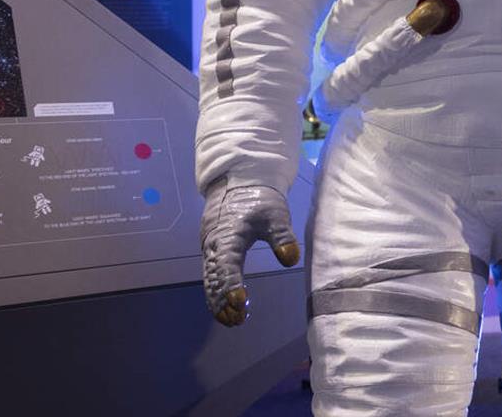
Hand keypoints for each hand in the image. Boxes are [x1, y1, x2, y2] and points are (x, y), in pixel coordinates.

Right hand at [200, 180, 300, 325]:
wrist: (238, 180)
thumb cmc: (258, 197)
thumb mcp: (274, 214)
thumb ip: (282, 236)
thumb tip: (290, 260)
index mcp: (228, 235)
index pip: (227, 265)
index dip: (232, 285)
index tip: (240, 303)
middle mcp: (214, 245)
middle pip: (214, 278)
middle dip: (223, 300)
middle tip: (236, 320)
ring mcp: (211, 248)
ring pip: (210, 279)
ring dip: (218, 300)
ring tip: (233, 320)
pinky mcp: (213, 250)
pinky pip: (212, 275)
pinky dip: (217, 291)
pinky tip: (228, 306)